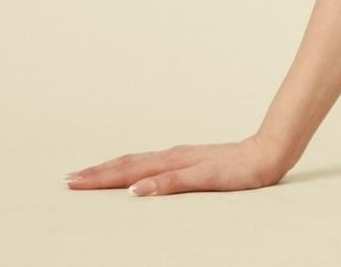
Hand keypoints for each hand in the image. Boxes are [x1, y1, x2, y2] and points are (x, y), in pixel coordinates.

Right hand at [64, 134, 288, 195]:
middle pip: (127, 164)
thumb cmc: (240, 171)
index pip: (127, 171)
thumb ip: (170, 183)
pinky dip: (133, 167)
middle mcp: (172, 156)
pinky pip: (152, 162)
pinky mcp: (190, 159)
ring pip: (138, 161)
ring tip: (91, 172)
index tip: (73, 182)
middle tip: (69, 179)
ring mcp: (181, 156)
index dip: (99, 178)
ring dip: (112, 168)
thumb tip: (135, 190)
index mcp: (171, 162)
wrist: (268, 154)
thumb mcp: (205, 179)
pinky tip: (134, 171)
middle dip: (97, 172)